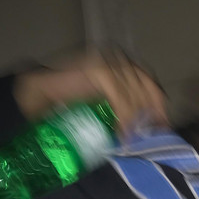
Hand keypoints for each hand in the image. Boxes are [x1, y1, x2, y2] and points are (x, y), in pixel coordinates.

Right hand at [14, 50, 167, 132]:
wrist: (35, 94)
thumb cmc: (69, 102)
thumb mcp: (105, 105)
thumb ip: (125, 109)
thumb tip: (146, 127)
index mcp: (122, 65)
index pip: (150, 85)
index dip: (159, 107)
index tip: (163, 128)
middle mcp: (118, 59)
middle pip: (147, 88)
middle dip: (152, 115)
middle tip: (152, 137)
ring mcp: (109, 61)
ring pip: (136, 94)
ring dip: (138, 120)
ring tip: (135, 139)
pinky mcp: (99, 70)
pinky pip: (121, 97)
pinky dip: (125, 117)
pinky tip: (124, 133)